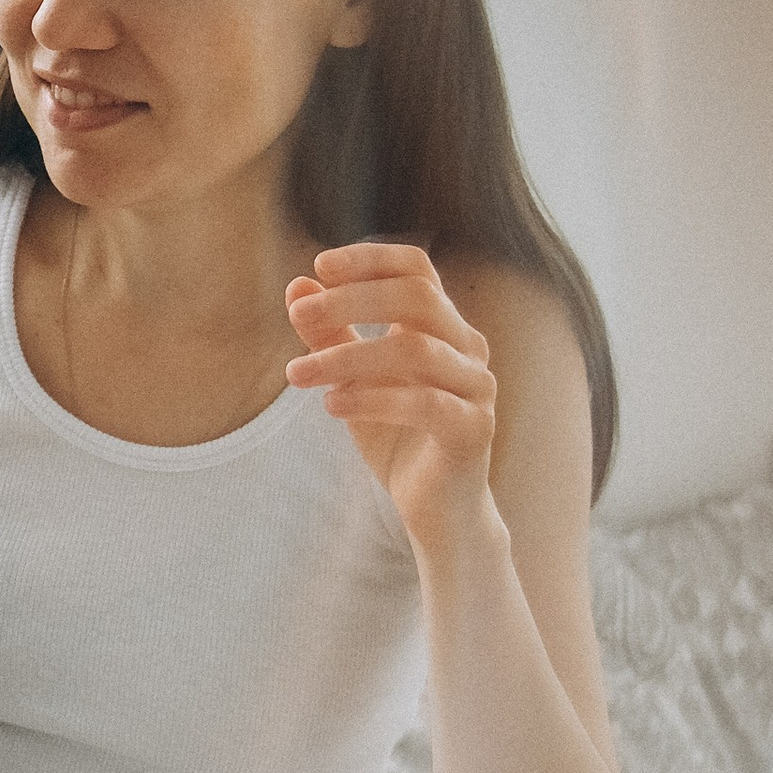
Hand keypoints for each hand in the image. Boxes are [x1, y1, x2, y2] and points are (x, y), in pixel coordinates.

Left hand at [284, 242, 497, 556]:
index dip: (370, 260)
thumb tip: (295, 286)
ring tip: (297, 375)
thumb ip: (330, 336)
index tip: (319, 267)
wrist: (436, 511)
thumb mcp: (352, 382)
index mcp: (444, 327)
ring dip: (347, 355)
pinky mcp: (473, 430)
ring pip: (415, 349)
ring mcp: (476, 388)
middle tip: (298, 315)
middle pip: (417, 297)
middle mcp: (468, 348)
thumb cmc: (396, 439)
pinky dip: (372, 399)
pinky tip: (332, 405)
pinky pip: (425, 403)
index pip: (417, 269)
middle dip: (351, 300)